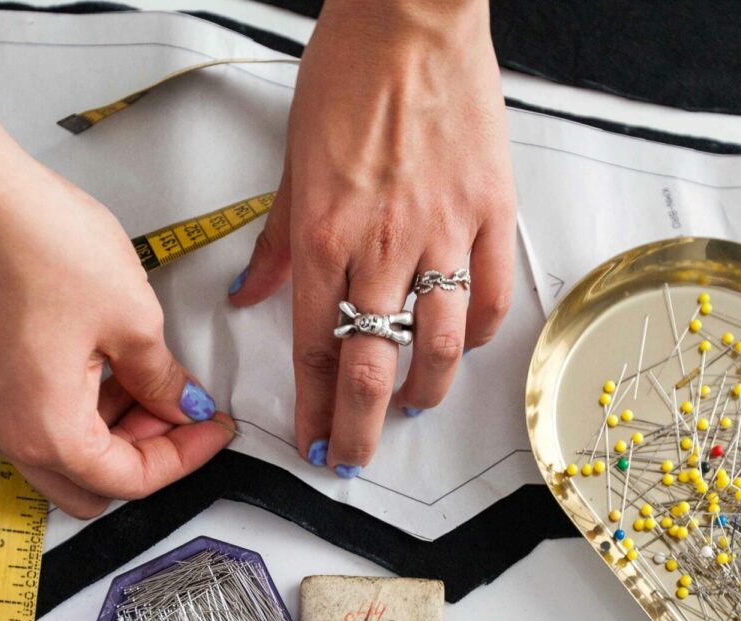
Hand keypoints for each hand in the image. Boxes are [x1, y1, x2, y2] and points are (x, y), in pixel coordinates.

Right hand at [0, 155, 232, 517]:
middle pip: (87, 484)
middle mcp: (4, 431)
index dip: (184, 458)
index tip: (209, 430)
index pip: (131, 480)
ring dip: (105, 429)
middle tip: (175, 411)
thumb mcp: (132, 319)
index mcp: (48, 434)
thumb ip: (162, 379)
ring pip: (56, 450)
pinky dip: (67, 404)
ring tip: (140, 376)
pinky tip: (96, 360)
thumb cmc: (38, 246)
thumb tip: (181, 404)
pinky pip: (24, 414)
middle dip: (140, 454)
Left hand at [229, 0, 515, 475]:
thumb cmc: (349, 78)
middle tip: (355, 456)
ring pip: (436, 346)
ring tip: (410, 409)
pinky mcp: (489, 213)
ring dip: (422, 393)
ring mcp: (440, 232)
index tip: (312, 443)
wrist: (411, 16)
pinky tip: (461, 348)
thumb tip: (250, 292)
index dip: (311, 408)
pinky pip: (490, 297)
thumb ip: (276, 242)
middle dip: (359, 428)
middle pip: (370, 366)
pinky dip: (477, 335)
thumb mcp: (292, 164)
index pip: (314, 348)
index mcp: (323, 237)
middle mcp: (380, 246)